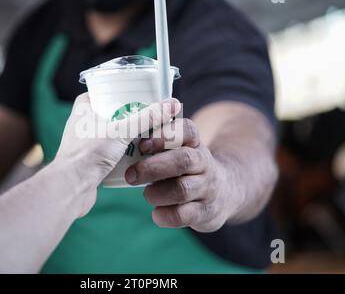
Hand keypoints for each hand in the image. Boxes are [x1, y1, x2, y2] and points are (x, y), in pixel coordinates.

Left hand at [54, 93, 181, 216]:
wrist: (71, 188)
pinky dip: (129, 151)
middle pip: (118, 111)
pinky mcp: (94, 157)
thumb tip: (172, 104)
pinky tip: (143, 153)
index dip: (131, 91)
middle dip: (137, 116)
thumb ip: (148, 117)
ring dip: (135, 135)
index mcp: (86, 105)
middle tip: (155, 117)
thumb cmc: (87, 154)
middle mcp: (86, 120)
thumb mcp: (122, 130)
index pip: (111, 89)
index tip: (149, 96)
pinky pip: (116, 149)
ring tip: (154, 136)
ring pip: (119, 132)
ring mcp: (89, 140)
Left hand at [125, 118, 240, 231]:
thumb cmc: (185, 168)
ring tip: (146, 194)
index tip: (142, 145)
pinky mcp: (205, 212)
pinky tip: (156, 213)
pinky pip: (184, 215)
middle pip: (183, 160)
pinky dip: (165, 215)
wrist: (223, 193)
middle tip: (131, 175)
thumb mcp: (178, 149)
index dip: (164, 136)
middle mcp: (204, 163)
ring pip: (182, 190)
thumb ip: (156, 142)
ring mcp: (207, 189)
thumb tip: (122, 136)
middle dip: (153, 168)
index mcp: (194, 143)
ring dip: (157, 193)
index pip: (187, 130)